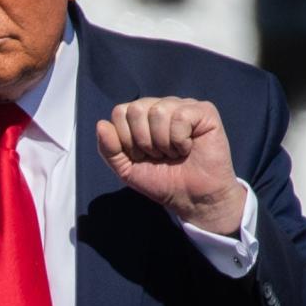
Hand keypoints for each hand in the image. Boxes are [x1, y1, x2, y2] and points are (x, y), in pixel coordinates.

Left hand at [96, 97, 245, 234]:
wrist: (192, 199)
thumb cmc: (162, 182)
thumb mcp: (127, 169)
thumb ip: (109, 149)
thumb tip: (101, 124)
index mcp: (142, 117)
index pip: (120, 112)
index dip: (126, 139)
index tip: (142, 156)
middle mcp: (162, 106)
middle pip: (136, 109)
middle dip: (143, 141)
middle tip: (159, 156)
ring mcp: (183, 106)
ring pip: (158, 112)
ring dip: (163, 143)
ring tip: (173, 154)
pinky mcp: (204, 112)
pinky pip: (180, 116)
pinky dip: (180, 140)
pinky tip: (187, 148)